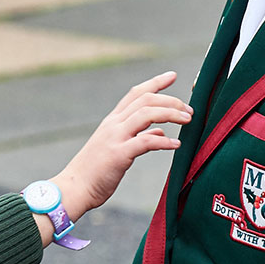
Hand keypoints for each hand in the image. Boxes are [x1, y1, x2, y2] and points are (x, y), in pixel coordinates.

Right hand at [52, 72, 193, 220]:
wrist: (74, 188)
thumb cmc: (95, 171)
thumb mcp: (117, 148)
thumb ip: (138, 137)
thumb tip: (160, 132)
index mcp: (113, 121)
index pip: (136, 93)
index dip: (155, 82)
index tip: (172, 75)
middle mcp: (114, 124)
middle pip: (145, 100)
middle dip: (171, 100)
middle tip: (189, 109)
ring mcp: (115, 138)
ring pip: (147, 114)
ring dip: (171, 114)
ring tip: (188, 120)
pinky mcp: (118, 155)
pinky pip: (146, 142)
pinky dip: (164, 141)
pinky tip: (177, 145)